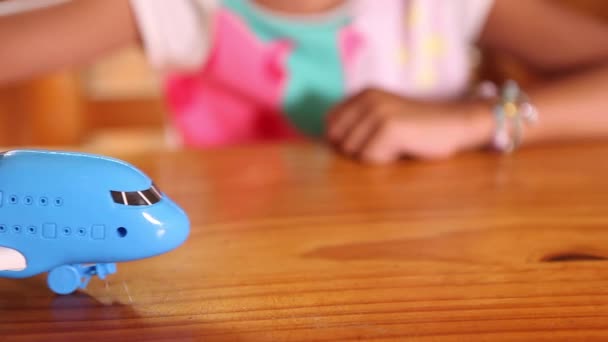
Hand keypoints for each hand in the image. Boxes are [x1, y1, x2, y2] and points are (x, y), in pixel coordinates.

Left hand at [326, 88, 492, 163]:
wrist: (456, 123)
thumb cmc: (419, 127)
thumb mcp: (383, 116)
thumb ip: (357, 123)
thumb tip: (328, 141)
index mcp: (363, 94)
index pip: (330, 123)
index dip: (344, 139)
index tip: (370, 139)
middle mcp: (367, 99)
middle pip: (338, 140)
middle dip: (359, 149)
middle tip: (387, 142)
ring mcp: (378, 112)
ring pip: (353, 151)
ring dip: (374, 155)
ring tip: (397, 143)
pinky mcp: (388, 129)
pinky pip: (370, 158)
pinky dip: (386, 160)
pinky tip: (404, 148)